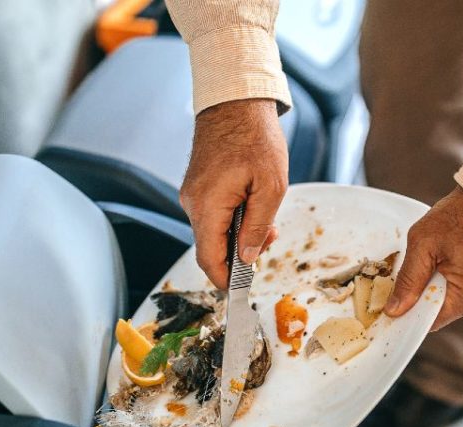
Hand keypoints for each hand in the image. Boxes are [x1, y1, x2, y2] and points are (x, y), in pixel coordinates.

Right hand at [180, 99, 287, 288]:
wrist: (235, 101)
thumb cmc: (256, 137)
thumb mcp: (270, 186)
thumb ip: (257, 226)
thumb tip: (245, 257)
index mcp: (207, 205)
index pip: (209, 258)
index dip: (225, 279)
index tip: (241, 289)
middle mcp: (192, 203)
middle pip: (211, 247)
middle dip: (240, 253)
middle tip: (270, 238)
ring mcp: (192, 194)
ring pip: (213, 232)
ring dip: (239, 235)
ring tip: (266, 218)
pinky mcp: (197, 187)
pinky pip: (212, 216)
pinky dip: (232, 220)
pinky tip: (252, 206)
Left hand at [384, 186, 462, 330]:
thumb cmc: (460, 215)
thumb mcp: (423, 244)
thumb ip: (407, 281)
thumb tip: (394, 311)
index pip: (430, 321)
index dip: (409, 312)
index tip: (392, 302)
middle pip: (440, 312)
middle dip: (423, 295)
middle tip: (416, 267)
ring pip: (451, 302)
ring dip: (437, 285)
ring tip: (437, 258)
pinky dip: (451, 280)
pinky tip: (450, 259)